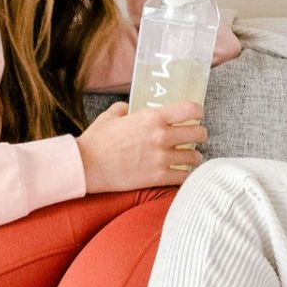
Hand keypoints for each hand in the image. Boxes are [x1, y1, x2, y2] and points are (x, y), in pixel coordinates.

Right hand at [75, 100, 205, 192]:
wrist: (87, 166)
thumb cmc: (96, 141)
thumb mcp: (109, 117)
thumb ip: (122, 109)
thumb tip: (127, 109)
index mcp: (152, 117)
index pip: (190, 110)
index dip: (198, 112)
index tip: (197, 115)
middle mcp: (162, 136)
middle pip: (198, 133)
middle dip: (200, 134)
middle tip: (196, 137)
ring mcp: (162, 158)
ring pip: (194, 156)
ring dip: (194, 156)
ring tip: (190, 157)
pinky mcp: (158, 177)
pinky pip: (185, 176)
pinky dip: (186, 174)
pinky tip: (183, 173)